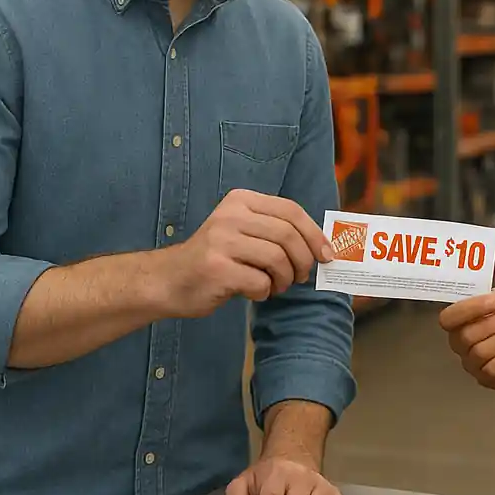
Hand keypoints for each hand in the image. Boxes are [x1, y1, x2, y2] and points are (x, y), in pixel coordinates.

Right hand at [159, 189, 333, 316]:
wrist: (167, 280)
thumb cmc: (214, 259)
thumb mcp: (242, 232)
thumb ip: (274, 231)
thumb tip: (320, 247)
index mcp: (241, 201)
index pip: (291, 211)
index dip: (314, 234)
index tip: (326, 255)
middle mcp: (230, 216)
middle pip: (288, 235)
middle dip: (303, 260)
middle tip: (300, 277)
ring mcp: (221, 241)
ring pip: (277, 259)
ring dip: (284, 279)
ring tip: (276, 286)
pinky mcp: (216, 268)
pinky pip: (260, 282)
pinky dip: (264, 292)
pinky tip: (253, 292)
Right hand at [439, 286, 494, 388]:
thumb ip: (489, 297)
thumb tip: (481, 302)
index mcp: (463, 319)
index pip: (447, 319)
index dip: (465, 311)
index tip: (489, 304)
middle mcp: (462, 343)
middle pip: (463, 338)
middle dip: (490, 326)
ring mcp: (474, 363)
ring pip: (478, 354)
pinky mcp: (488, 380)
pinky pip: (491, 370)